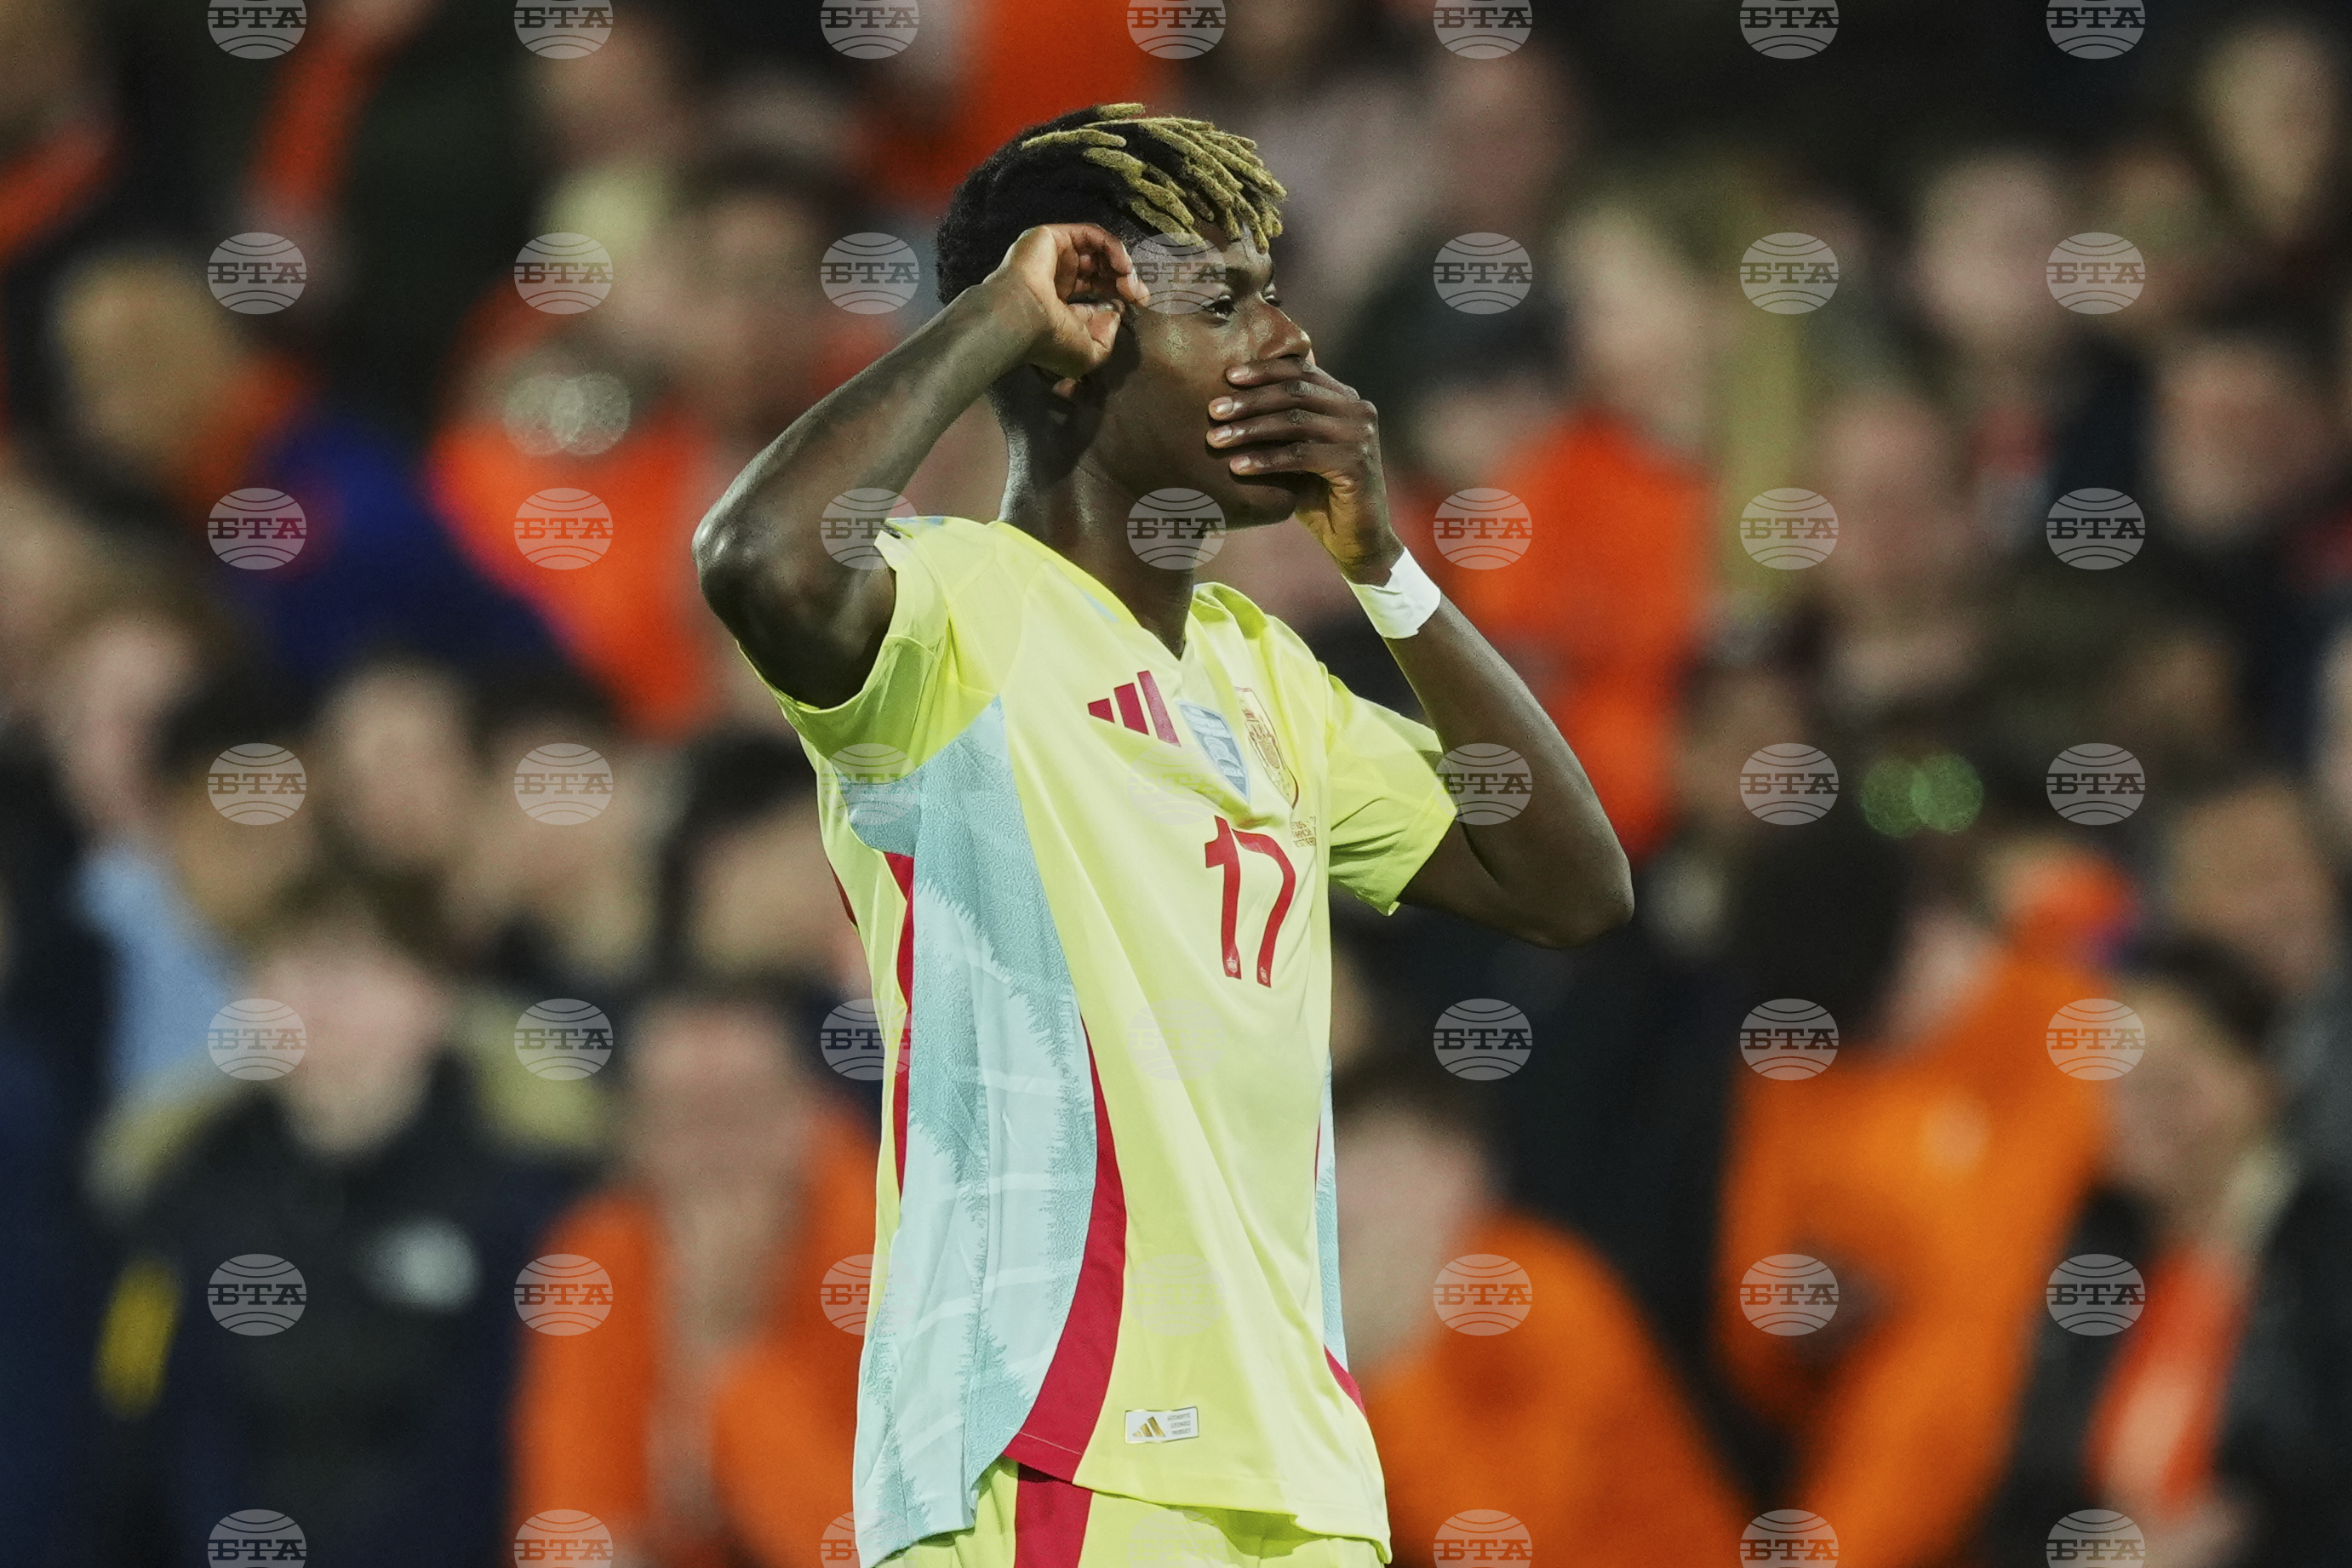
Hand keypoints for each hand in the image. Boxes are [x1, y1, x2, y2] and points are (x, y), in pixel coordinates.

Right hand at [981, 223, 1149, 389]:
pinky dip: (1113, 248)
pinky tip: (1123, 266)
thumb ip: (1106, 338)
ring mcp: (1052, 256)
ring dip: (1121, 264)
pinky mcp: (1051, 237)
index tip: (1140, 304)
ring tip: (1130, 280)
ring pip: (1097, 250)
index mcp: (1058, 304)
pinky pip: (1091, 235)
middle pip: (1100, 268)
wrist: (1023, 319)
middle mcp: (1055, 278)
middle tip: (1140, 294)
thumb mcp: (1089, 354)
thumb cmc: (1051, 341)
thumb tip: (1114, 312)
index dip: (1120, 294)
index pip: (1095, 291)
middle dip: (1125, 279)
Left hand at [1207, 358, 1398, 577]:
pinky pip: (1301, 455)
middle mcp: (1358, 411)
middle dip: (1250, 400)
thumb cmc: (1319, 495)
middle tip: (1213, 410)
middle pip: (1295, 391)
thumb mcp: (1296, 452)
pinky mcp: (1356, 464)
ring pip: (1295, 421)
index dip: (1264, 369)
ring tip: (1216, 439)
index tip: (1228, 376)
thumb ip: (1277, 426)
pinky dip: (1266, 460)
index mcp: (1345, 399)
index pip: (1301, 370)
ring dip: (1251, 429)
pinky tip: (1238, 466)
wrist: (1356, 540)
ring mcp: (1360, 436)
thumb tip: (1225, 403)